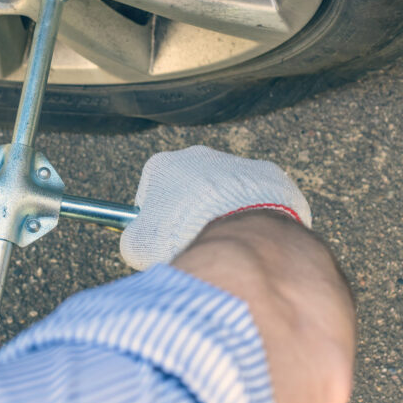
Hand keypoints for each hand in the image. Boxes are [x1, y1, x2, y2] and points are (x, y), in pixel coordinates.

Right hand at [120, 146, 310, 269]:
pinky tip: (254, 237)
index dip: (158, 222)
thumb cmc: (182, 237)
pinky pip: (260, 197)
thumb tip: (139, 243)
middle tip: (198, 244)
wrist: (237, 233)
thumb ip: (134, 239)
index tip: (166, 242)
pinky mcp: (269, 174)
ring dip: (227, 213)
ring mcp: (236, 162)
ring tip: (229, 243)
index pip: (153, 194)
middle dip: (194, 214)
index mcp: (162, 166)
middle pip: (191, 189)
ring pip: (227, 192)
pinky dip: (257, 215)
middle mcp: (198, 155)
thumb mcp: (138, 246)